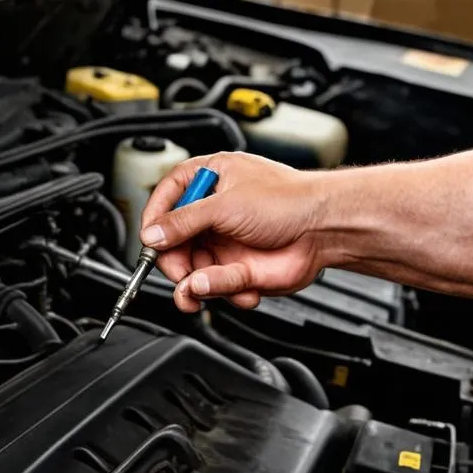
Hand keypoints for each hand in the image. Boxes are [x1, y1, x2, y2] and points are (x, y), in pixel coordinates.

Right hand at [141, 152, 329, 312]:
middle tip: (180, 272)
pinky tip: (243, 287)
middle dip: (175, 262)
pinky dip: (225, 291)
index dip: (154, 220)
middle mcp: (214, 212)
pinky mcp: (237, 269)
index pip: (167, 198)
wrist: (323, 229)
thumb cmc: (287, 200)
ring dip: (199, 285)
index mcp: (209, 181)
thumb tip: (153, 236)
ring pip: (192, 270)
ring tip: (207, 288)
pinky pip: (216, 287)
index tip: (149, 240)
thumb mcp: (224, 205)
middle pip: (174, 242)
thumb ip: (184, 223)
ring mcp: (225, 242)